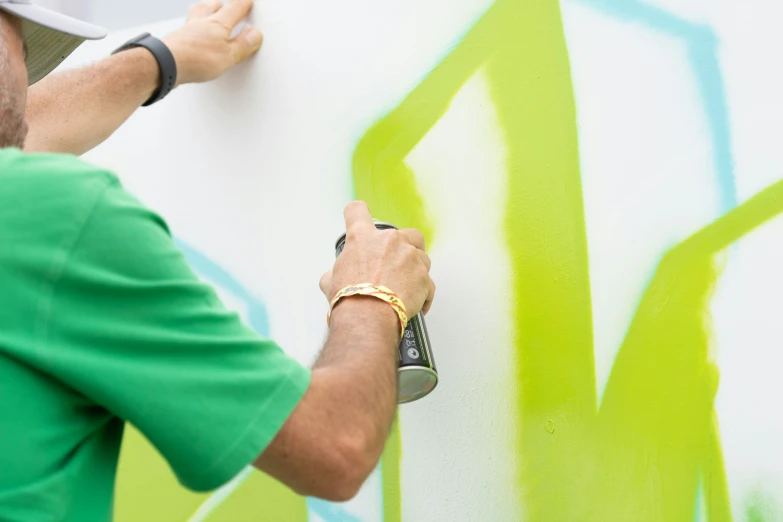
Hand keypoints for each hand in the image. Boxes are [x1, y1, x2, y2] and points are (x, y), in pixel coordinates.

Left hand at [163, 0, 263, 85]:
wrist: (166, 64)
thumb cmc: (195, 59)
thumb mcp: (228, 56)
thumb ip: (242, 45)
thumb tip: (255, 35)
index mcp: (218, 24)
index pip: (235, 8)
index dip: (244, 3)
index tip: (249, 1)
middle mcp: (201, 22)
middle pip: (213, 5)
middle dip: (222, 4)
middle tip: (229, 6)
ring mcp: (188, 29)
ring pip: (198, 12)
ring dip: (206, 11)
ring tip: (210, 14)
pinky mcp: (177, 39)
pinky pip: (188, 27)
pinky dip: (194, 27)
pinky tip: (194, 34)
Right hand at [320, 202, 435, 317]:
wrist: (367, 318)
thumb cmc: (349, 299)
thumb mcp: (330, 281)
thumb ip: (336, 272)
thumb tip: (333, 278)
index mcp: (362, 238)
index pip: (357, 211)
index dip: (357, 214)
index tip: (360, 219)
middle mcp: (389, 241)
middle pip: (407, 233)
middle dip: (406, 246)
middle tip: (397, 264)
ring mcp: (411, 257)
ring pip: (422, 257)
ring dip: (416, 270)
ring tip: (405, 288)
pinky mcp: (424, 277)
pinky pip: (429, 284)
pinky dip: (424, 294)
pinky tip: (415, 303)